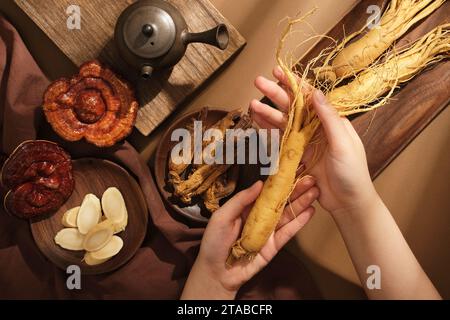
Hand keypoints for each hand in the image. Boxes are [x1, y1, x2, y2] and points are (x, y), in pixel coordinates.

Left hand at [181, 178, 317, 299]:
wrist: (216, 272)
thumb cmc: (214, 242)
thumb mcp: (222, 217)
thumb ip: (240, 200)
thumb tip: (259, 183)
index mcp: (247, 208)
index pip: (267, 192)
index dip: (280, 181)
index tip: (292, 169)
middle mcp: (260, 217)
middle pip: (281, 201)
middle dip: (296, 190)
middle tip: (311, 178)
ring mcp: (268, 231)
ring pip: (288, 214)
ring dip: (302, 203)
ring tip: (315, 191)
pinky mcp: (274, 245)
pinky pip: (288, 232)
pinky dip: (300, 222)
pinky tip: (311, 211)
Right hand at [250, 67, 378, 216]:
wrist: (348, 202)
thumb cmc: (353, 173)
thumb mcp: (344, 144)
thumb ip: (329, 119)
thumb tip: (316, 93)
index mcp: (331, 121)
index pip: (310, 97)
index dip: (294, 83)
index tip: (278, 72)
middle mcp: (316, 128)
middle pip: (293, 106)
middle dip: (275, 94)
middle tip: (257, 82)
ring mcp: (305, 142)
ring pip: (284, 122)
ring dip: (268, 112)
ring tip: (252, 104)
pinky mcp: (297, 156)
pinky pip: (280, 140)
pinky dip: (269, 131)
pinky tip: (257, 121)